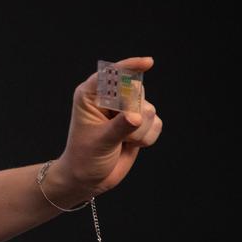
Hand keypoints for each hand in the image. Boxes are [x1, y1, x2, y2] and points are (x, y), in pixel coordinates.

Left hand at [49, 56, 162, 202]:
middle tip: (120, 132)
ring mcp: (126, 110)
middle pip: (137, 91)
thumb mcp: (100, 141)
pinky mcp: (139, 123)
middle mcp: (109, 99)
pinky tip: (131, 145)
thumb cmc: (85, 157)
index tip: (148, 63)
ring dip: (140, 131)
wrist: (89, 178)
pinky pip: (157, 123)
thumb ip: (120, 127)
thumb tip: (137, 116)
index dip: (130, 66)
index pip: (112, 74)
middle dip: (134, 114)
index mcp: (91, 95)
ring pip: (149, 109)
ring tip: (123, 142)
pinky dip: (148, 137)